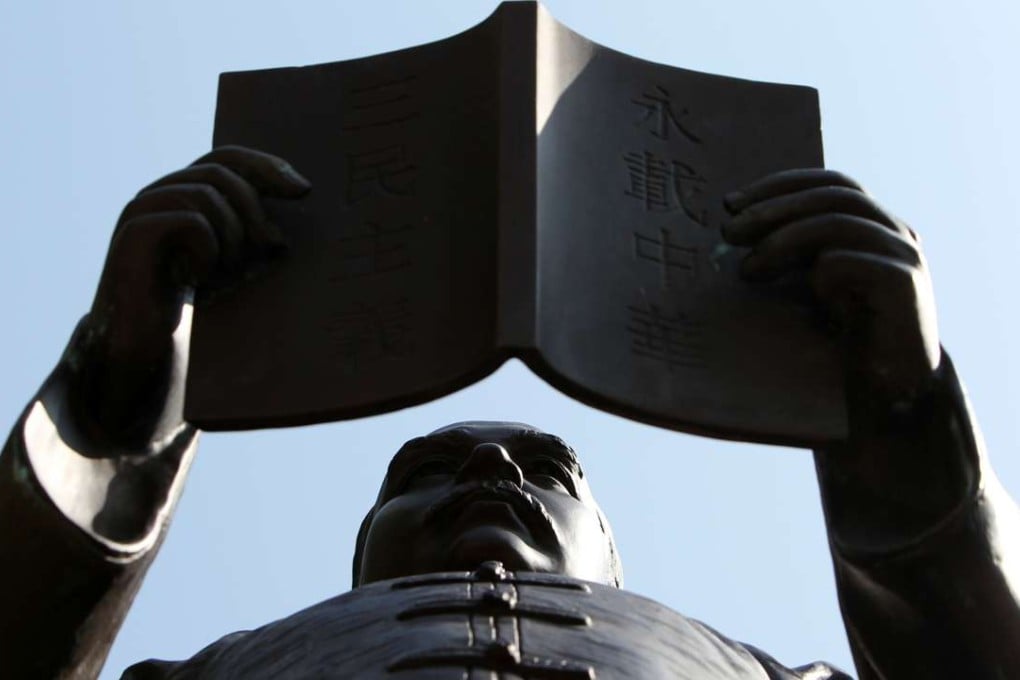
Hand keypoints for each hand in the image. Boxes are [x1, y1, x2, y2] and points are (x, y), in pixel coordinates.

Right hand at [79, 146, 309, 442]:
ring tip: (229, 270)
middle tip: (272, 247)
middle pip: (221, 172)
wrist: (145, 343)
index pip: (228, 157)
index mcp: (186, 192)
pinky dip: (207, 248)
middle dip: (254, 209)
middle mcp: (162, 192)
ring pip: (206, 195)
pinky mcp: (134, 231)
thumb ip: (258, 230)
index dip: (267, 166)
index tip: (304, 191)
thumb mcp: (237, 260)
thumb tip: (302, 197)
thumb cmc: (196, 302)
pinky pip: (188, 219)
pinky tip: (199, 275)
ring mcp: (143, 208)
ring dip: (232, 234)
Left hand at [722, 169, 939, 406]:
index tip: (731, 202)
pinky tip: (811, 300)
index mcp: (875, 225)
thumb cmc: (846, 339)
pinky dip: (819, 274)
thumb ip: (794, 254)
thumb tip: (734, 229)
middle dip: (773, 208)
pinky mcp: (903, 284)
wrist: (895, 391)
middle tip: (728, 230)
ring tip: (747, 269)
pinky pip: (848, 262)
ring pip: (837, 222)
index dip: (779, 187)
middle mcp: (896, 232)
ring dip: (783, 240)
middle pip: (832, 195)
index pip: (829, 184)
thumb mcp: (815, 286)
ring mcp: (903, 255)